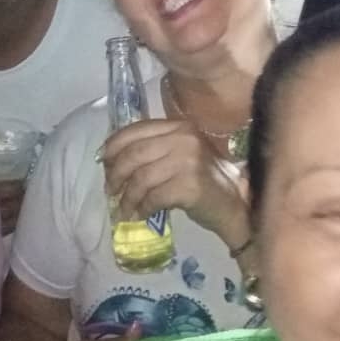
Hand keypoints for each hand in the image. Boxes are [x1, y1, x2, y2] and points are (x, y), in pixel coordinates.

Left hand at [102, 119, 248, 243]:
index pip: (136, 130)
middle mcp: (183, 138)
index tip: (104, 162)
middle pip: (134, 154)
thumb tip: (112, 160)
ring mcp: (188, 161)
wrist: (236, 202)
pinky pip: (154, 198)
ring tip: (123, 209)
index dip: (114, 146)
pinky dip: (143, 208)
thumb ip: (154, 149)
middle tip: (109, 190)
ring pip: (141, 179)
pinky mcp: (190, 186)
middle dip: (115, 174)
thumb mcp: (181, 154)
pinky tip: (141, 214)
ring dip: (127, 197)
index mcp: (179, 126)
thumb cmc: (205, 179)